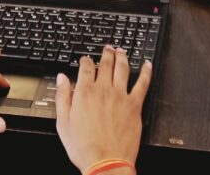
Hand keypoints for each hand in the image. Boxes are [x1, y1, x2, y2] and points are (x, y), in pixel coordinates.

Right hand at [55, 45, 150, 174]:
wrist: (105, 162)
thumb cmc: (84, 147)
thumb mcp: (63, 123)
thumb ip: (62, 97)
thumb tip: (61, 79)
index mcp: (85, 92)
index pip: (86, 68)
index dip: (86, 60)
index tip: (86, 59)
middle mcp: (104, 90)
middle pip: (106, 63)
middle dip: (106, 53)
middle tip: (107, 48)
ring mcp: (120, 96)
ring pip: (123, 68)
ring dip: (122, 56)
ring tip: (121, 50)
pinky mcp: (134, 105)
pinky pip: (142, 84)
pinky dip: (146, 72)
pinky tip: (147, 64)